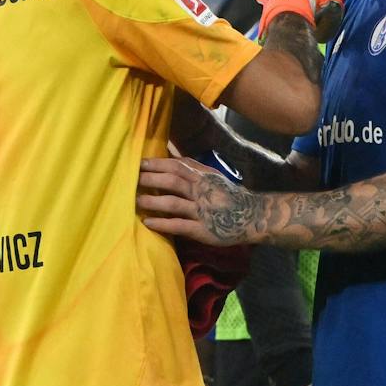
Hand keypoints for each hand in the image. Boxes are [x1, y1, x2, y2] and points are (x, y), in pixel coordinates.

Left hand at [138, 156, 257, 245]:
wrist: (253, 216)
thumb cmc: (229, 196)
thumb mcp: (214, 177)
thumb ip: (194, 167)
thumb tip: (171, 155)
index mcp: (203, 177)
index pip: (178, 166)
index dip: (158, 164)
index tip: (140, 163)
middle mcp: (202, 192)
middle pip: (174, 181)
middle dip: (152, 179)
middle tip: (133, 179)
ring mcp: (202, 211)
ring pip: (175, 203)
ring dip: (154, 202)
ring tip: (137, 201)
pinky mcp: (203, 230)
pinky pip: (180, 226)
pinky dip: (163, 224)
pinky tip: (148, 223)